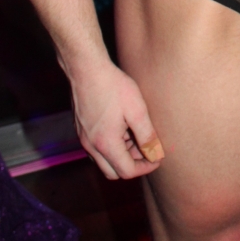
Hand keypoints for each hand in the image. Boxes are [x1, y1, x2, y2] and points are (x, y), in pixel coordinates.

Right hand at [71, 59, 164, 179]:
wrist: (86, 68)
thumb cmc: (113, 86)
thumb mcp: (137, 109)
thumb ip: (147, 135)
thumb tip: (157, 155)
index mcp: (106, 144)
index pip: (127, 171)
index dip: (146, 167)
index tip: (158, 157)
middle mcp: (91, 146)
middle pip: (114, 172)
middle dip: (132, 164)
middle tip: (146, 148)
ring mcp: (83, 139)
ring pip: (104, 161)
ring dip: (121, 155)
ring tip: (135, 133)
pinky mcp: (81, 130)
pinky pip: (97, 149)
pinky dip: (111, 146)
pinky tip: (122, 127)